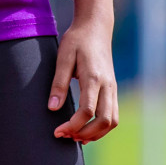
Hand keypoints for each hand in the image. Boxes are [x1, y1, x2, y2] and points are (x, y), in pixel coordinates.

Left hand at [49, 0, 118, 142]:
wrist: (96, 27)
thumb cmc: (77, 40)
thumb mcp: (63, 57)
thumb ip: (58, 83)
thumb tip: (52, 108)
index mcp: (94, 77)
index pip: (87, 110)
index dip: (73, 125)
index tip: (57, 131)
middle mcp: (107, 85)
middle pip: (104, 121)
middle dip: (84, 133)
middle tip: (65, 136)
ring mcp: (113, 88)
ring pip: (112, 121)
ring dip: (95, 134)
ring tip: (75, 137)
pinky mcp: (113, 89)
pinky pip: (113, 115)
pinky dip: (102, 128)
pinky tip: (86, 130)